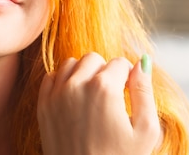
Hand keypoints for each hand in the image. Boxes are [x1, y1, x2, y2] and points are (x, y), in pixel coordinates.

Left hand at [37, 52, 159, 154]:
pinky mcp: (43, 105)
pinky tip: (74, 99)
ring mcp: (56, 94)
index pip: (120, 63)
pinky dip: (63, 82)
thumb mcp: (145, 131)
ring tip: (92, 98)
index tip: (127, 96)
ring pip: (71, 63)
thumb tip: (142, 62)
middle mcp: (77, 84)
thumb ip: (145, 92)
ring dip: (82, 74)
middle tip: (110, 98)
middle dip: (104, 72)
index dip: (127, 79)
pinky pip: (52, 77)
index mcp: (104, 88)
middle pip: (94, 58)